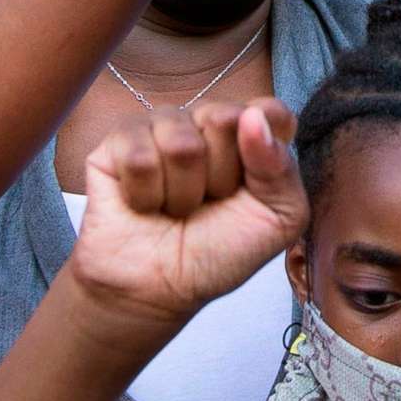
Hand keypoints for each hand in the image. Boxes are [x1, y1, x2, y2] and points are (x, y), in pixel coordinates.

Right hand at [69, 100, 305, 330]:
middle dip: (221, 177)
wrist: (158, 290)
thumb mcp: (276, 222)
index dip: (266, 142)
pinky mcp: (120, 141)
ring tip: (176, 209)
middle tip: (209, 203)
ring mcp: (162, 127)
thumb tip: (254, 116)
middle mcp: (207, 123)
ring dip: (182, 194)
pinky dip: (146, 196)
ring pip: (181, 144)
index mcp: (251, 136)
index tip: (258, 181)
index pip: (271, 110)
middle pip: (225, 119)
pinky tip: (145, 205)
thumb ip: (281, 168)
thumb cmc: (219, 253)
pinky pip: (138, 156)